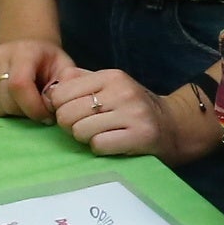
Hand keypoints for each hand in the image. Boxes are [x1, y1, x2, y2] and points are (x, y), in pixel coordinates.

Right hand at [0, 35, 70, 118]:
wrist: (25, 45)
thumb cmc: (45, 62)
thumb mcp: (63, 67)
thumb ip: (67, 81)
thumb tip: (61, 99)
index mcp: (24, 52)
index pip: (19, 86)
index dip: (33, 108)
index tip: (45, 116)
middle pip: (6, 102)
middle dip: (23, 112)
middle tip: (32, 104)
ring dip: (8, 111)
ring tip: (18, 99)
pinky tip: (0, 96)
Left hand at [45, 64, 217, 158]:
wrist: (173, 126)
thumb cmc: (132, 107)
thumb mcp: (110, 86)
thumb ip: (80, 81)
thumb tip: (51, 90)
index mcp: (111, 76)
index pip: (62, 93)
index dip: (60, 107)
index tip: (72, 113)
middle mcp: (122, 91)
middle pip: (68, 114)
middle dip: (70, 125)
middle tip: (84, 127)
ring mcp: (133, 114)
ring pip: (81, 131)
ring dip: (85, 138)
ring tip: (99, 135)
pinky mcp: (140, 136)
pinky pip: (99, 145)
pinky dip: (100, 148)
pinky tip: (111, 143)